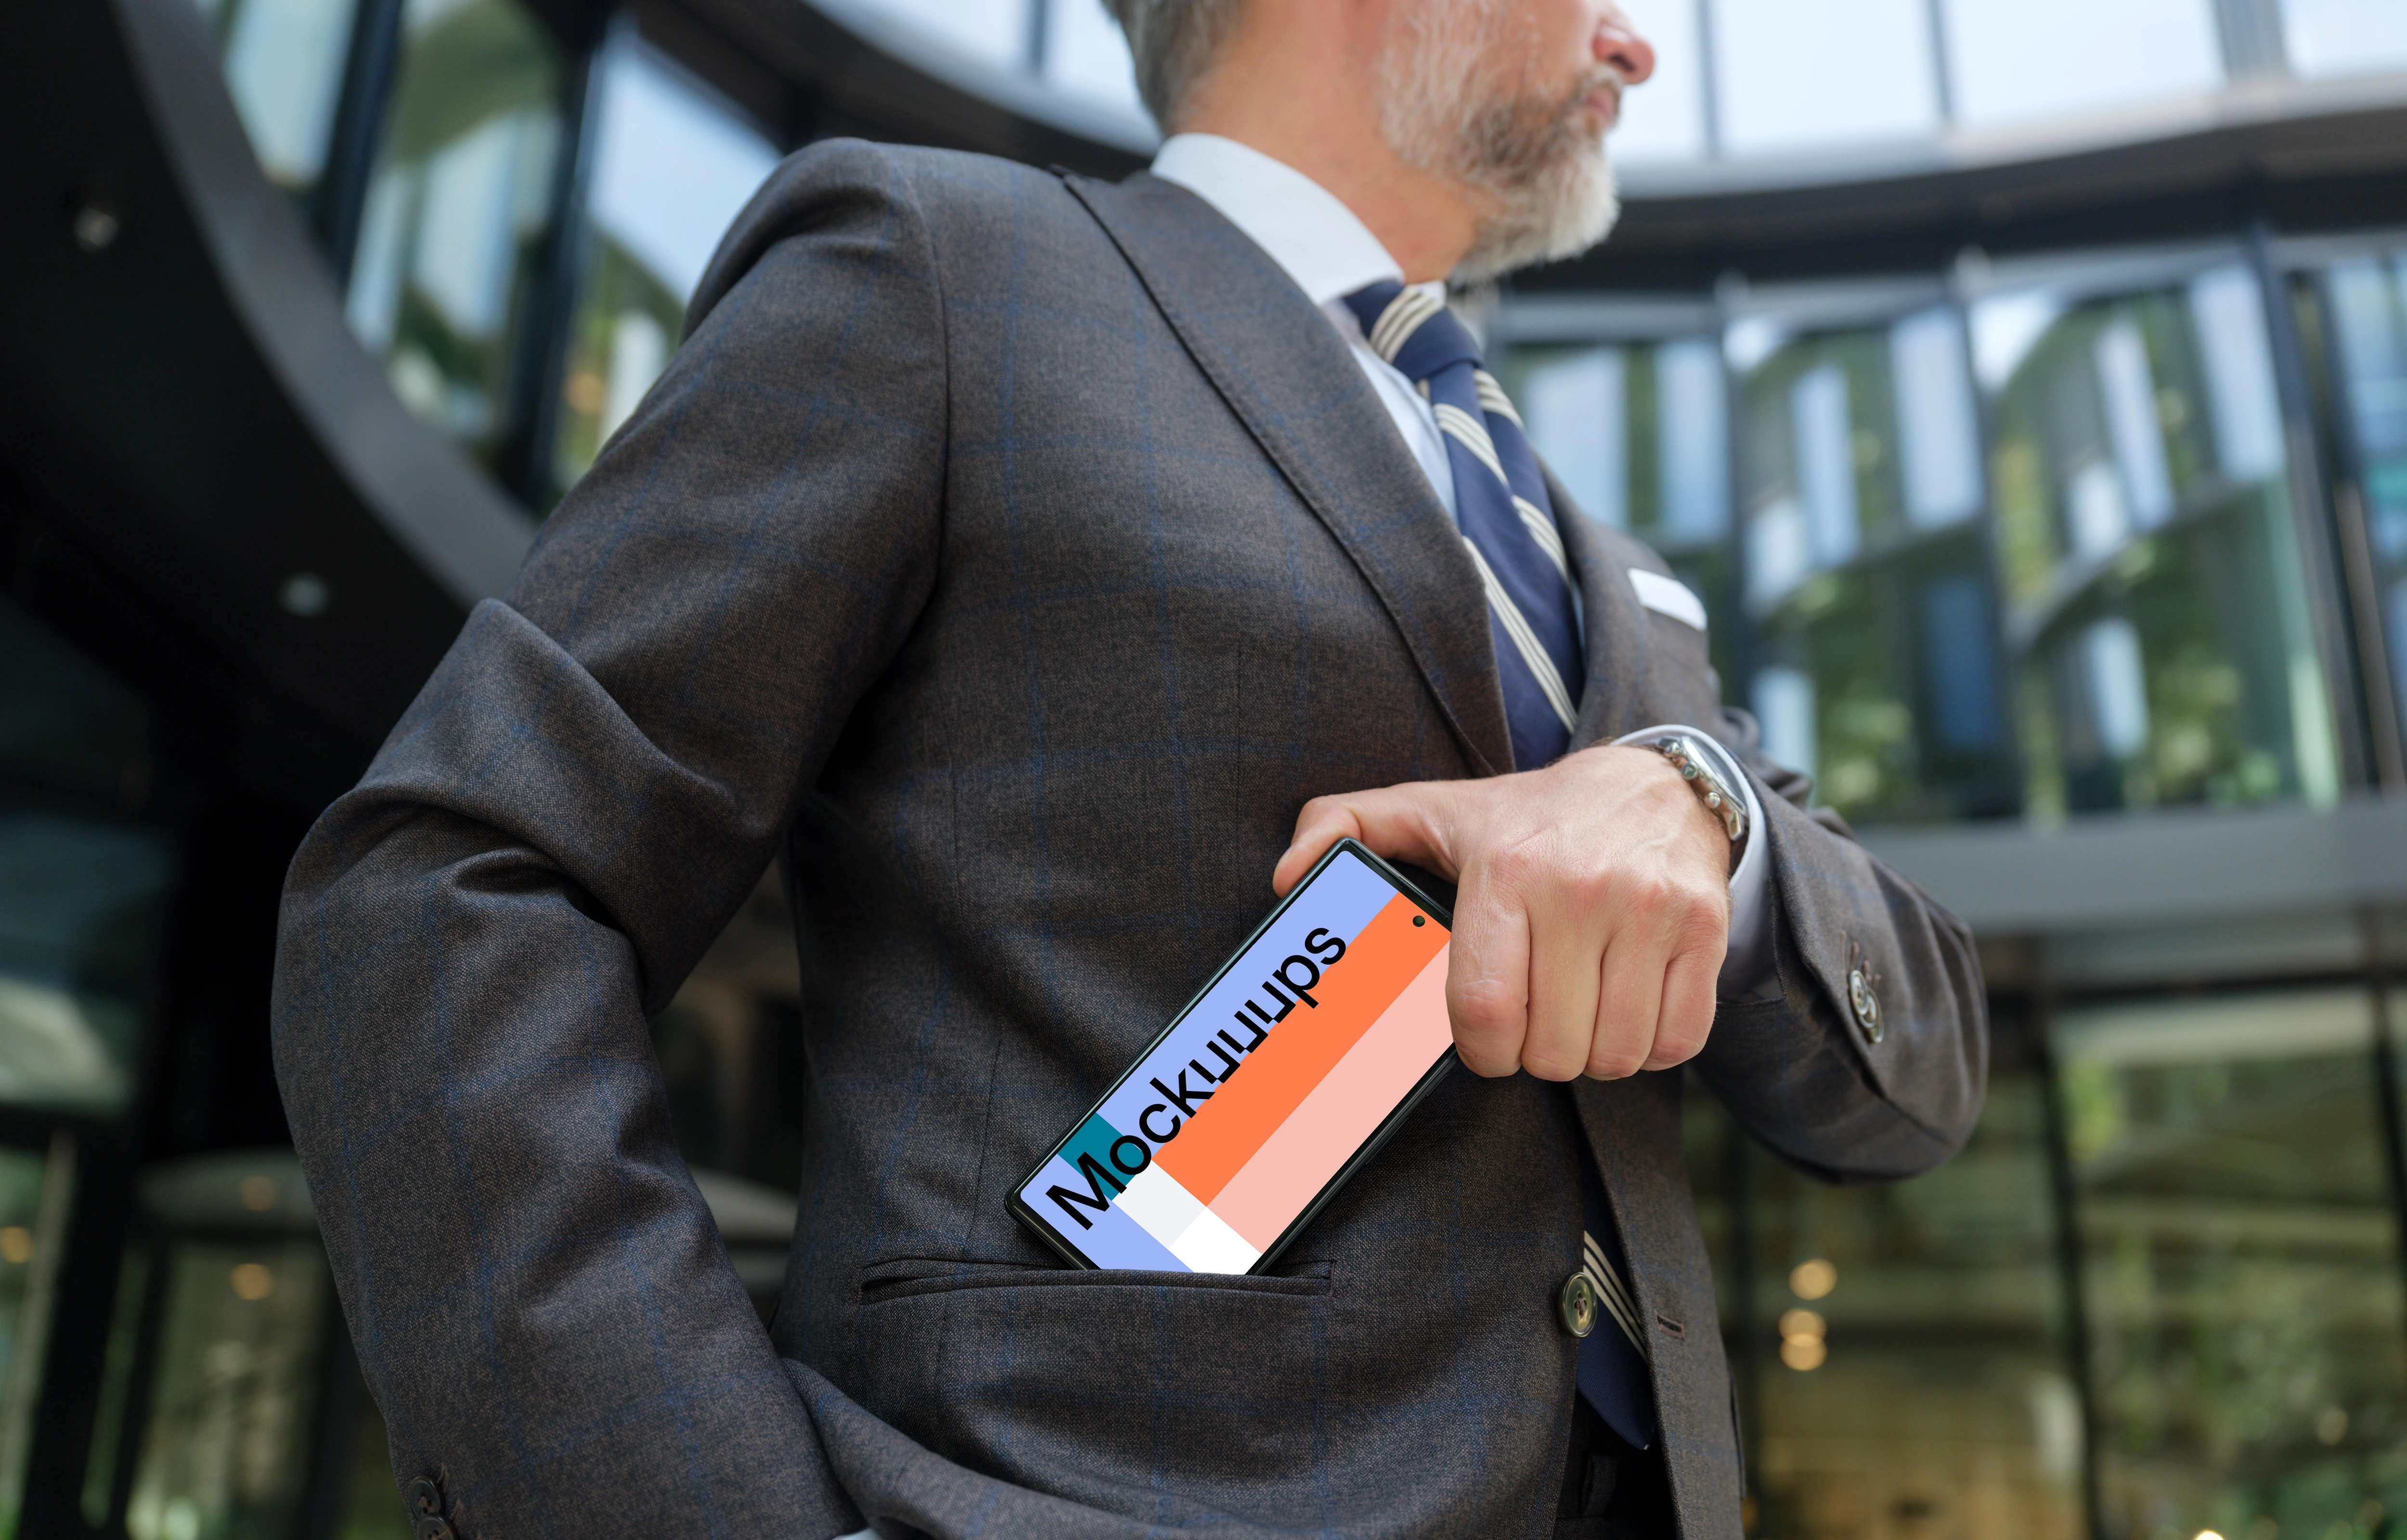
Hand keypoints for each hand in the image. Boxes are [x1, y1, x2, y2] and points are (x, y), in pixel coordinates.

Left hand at [1271, 746, 1729, 1080]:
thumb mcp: (1429, 809)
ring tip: (1579, 1011)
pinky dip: (1652, 1045)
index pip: (1483, 1013)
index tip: (1484, 1038)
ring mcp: (1653, 910)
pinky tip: (1628, 1007)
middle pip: (1552, 1048)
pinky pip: (1678, 1042)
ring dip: (1593, 1054)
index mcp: (1507, 871)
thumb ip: (1343, 827)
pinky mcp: (1706, 930)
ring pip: (1616, 1055)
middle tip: (1535, 1018)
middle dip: (1536, 1053)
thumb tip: (1287, 874)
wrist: (1654, 785)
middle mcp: (1584, 889)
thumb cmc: (1527, 818)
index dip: (1480, 1051)